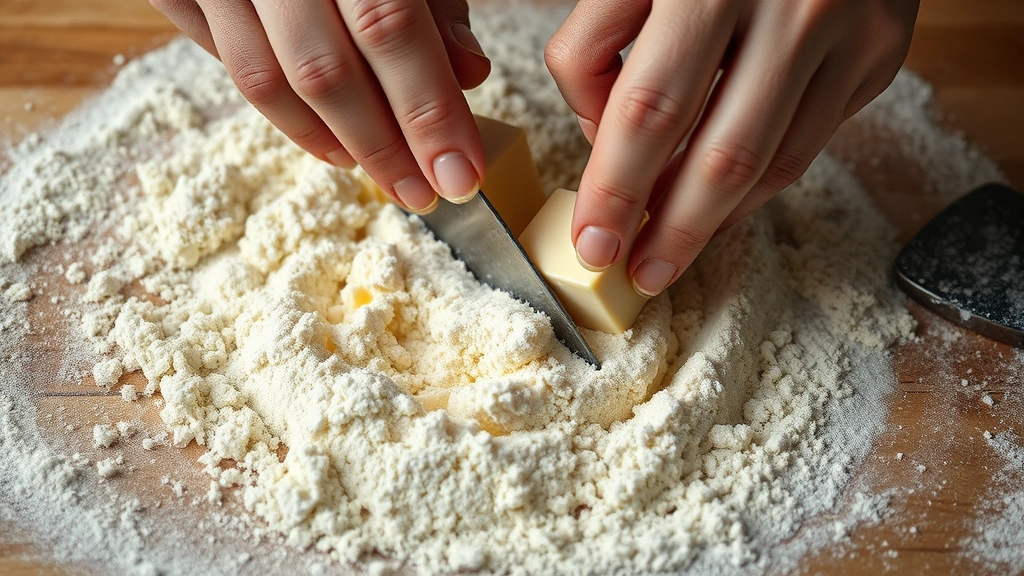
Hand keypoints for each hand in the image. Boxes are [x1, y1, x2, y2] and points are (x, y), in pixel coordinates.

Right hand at [151, 0, 491, 212]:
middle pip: (325, 71)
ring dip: (328, 141)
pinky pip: (222, 60)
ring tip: (378, 172)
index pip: (389, 29)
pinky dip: (277, 109)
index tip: (461, 174)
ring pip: (265, 80)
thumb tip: (468, 75)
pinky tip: (322, 136)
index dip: (428, 112)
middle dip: (384, 147)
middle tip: (425, 193)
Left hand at [546, 0, 918, 295]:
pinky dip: (756, 188)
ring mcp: (845, 28)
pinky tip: (718, 208)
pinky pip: (808, 145)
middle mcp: (788, 2)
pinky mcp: (881, 50)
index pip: (645, 107)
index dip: (613, 187)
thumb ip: (599, 42)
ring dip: (712, 222)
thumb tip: (599, 137)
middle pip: (717, 154)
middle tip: (633, 272)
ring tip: (669, 254)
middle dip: (667, 229)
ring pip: (769, 162)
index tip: (592, 239)